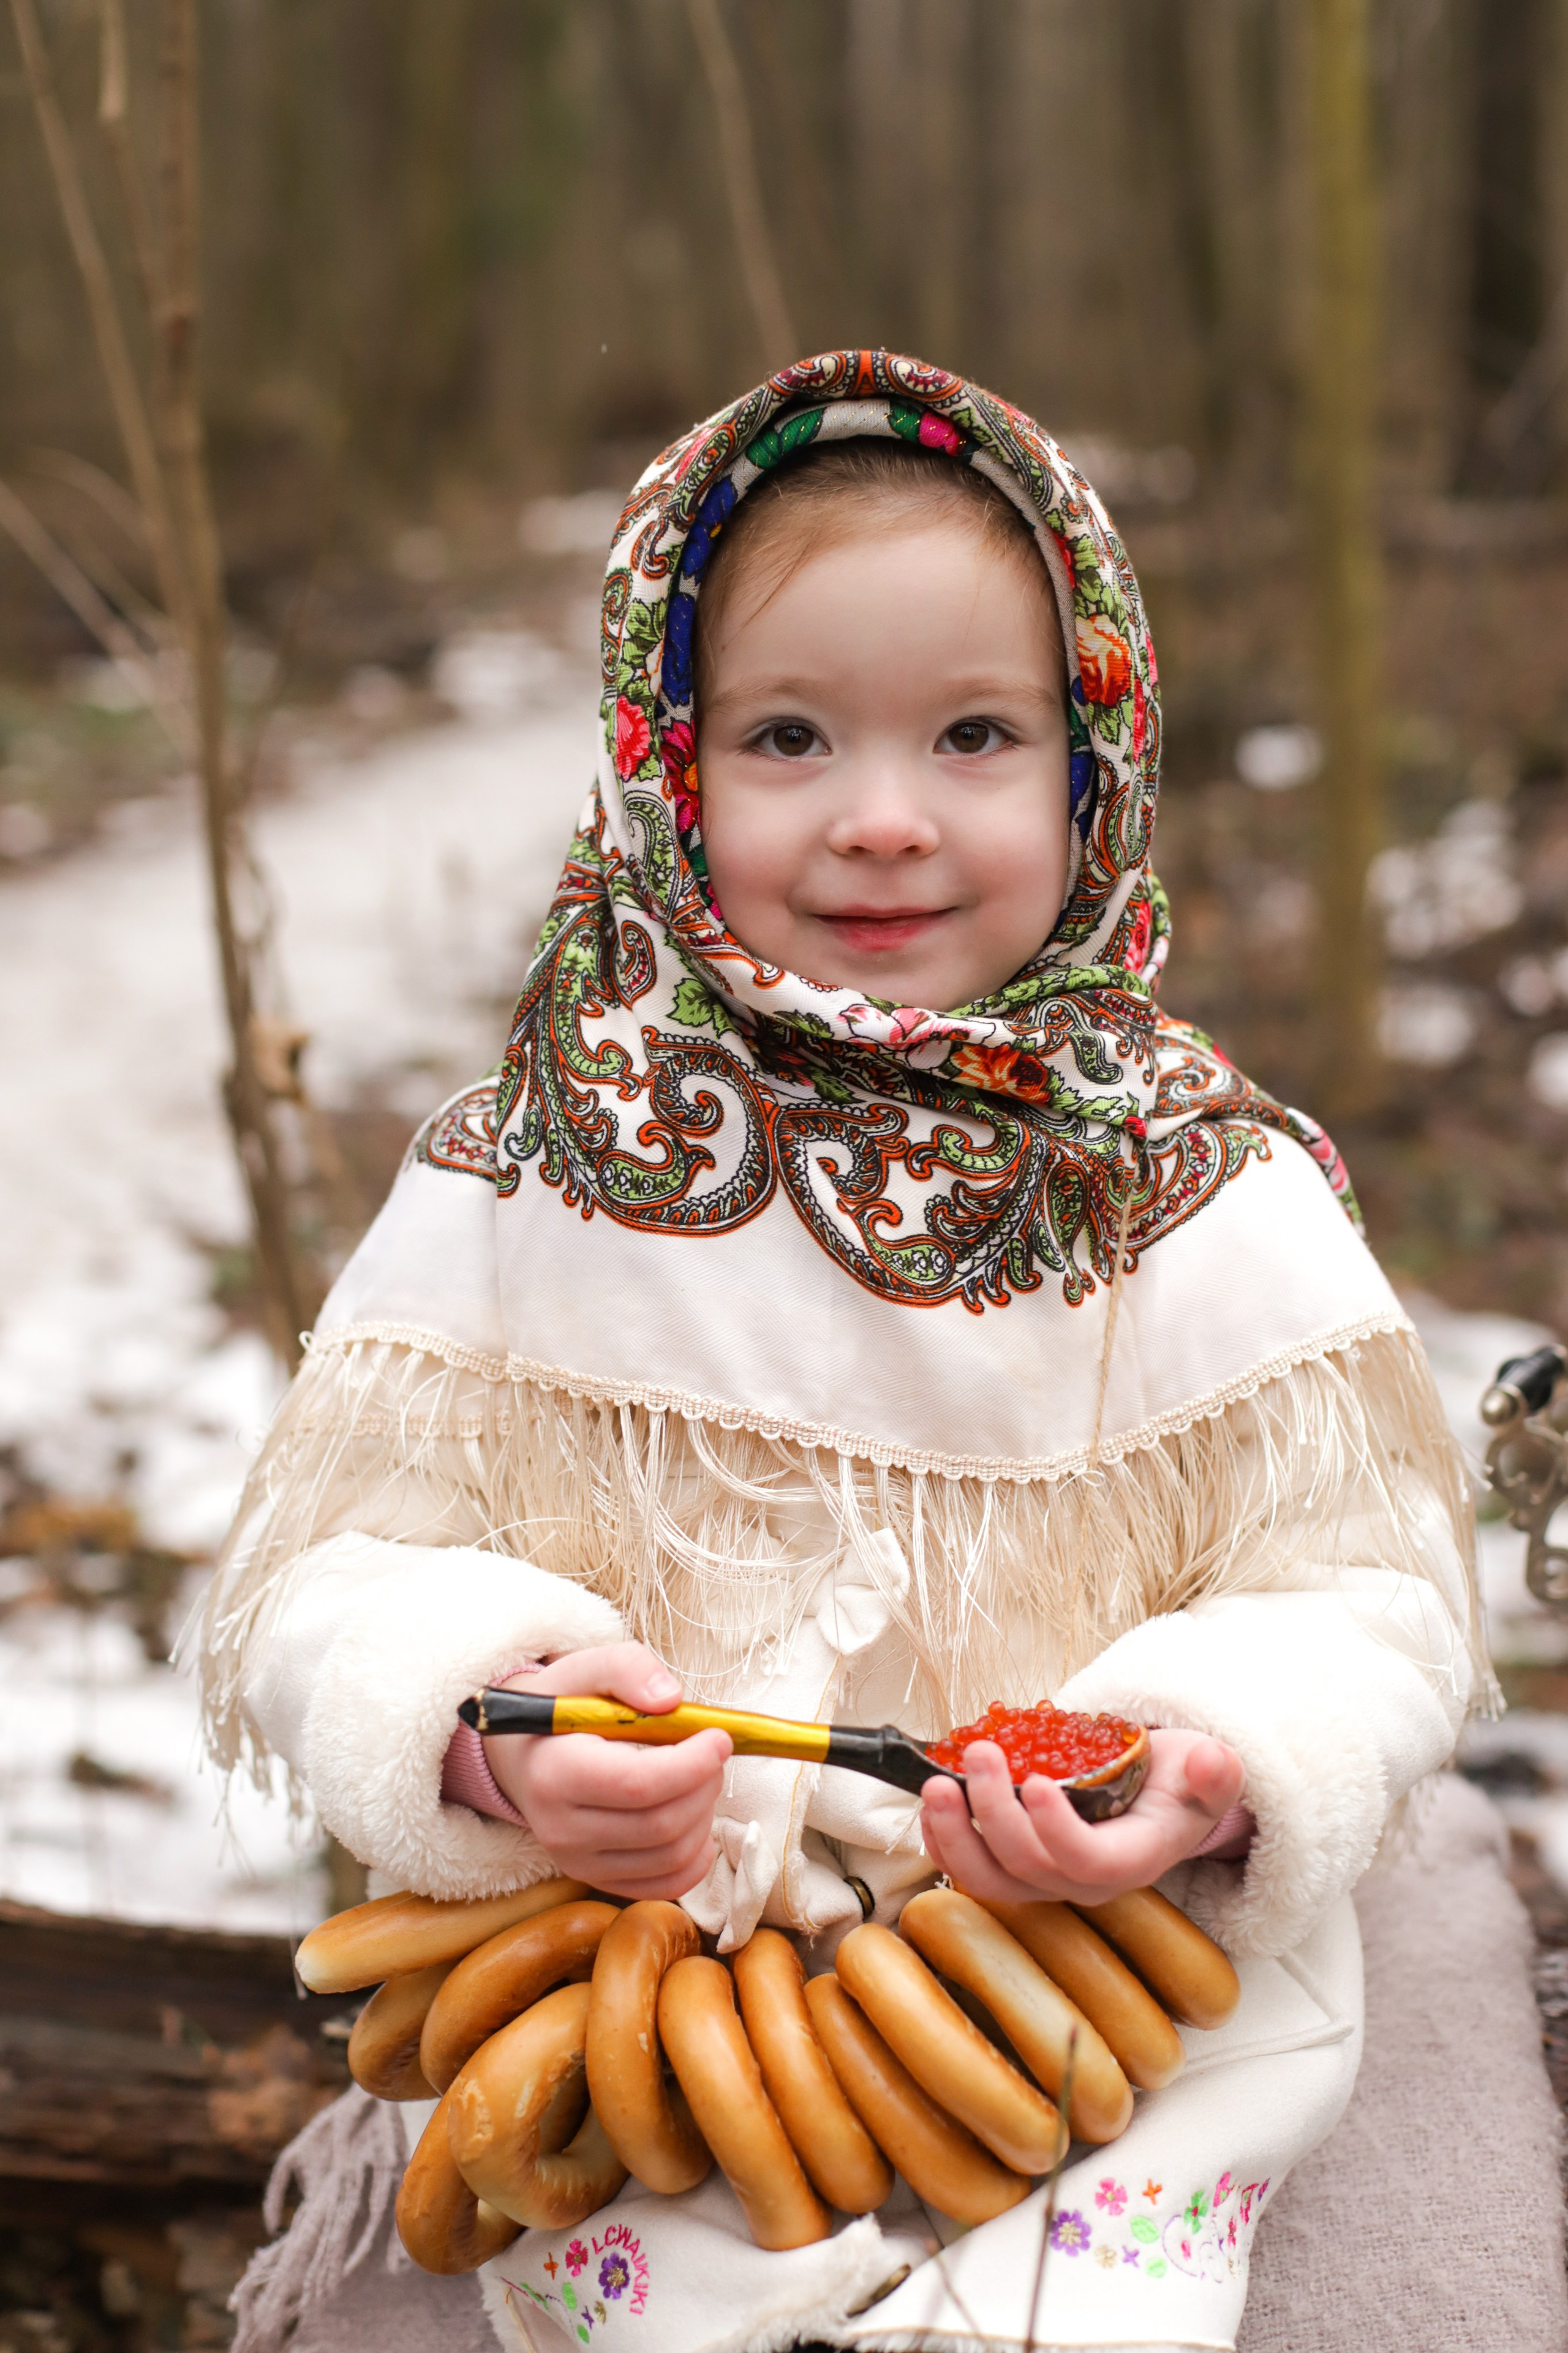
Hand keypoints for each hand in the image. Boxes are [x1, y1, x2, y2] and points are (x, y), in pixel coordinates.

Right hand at [481, 1645, 730, 1899]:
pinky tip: (694, 1816)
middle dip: (705, 1784)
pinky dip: (696, 1854)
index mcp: (556, 1773)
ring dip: (705, 1814)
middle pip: (662, 1824)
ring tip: (698, 1778)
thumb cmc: (563, 1708)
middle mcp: (562, 1829)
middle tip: (712, 1752)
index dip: (693, 1763)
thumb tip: (671, 1699)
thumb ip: (628, 1669)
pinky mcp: (598, 1879)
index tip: (719, 1737)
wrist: (526, 1756)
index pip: (639, 1784)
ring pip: (671, 1856)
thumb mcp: (587, 1668)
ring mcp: (578, 1862)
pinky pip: (667, 1883)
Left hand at [919, 1726, 1245, 1905]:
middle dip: (994, 1813)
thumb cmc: (1179, 1783)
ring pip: (990, 1880)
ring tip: (935, 1785)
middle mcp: (1083, 1882)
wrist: (1160, 1798)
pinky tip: (930, 1807)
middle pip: (1027, 1868)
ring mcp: (1045, 1879)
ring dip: (955, 1836)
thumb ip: (1215, 1773)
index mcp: (1131, 1861)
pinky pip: (972, 1871)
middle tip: (979, 1755)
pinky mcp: (1017, 1867)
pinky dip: (944, 1842)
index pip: (1087, 1861)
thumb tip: (1211, 1762)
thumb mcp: (1209, 1771)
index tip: (1036, 1782)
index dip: (1057, 1830)